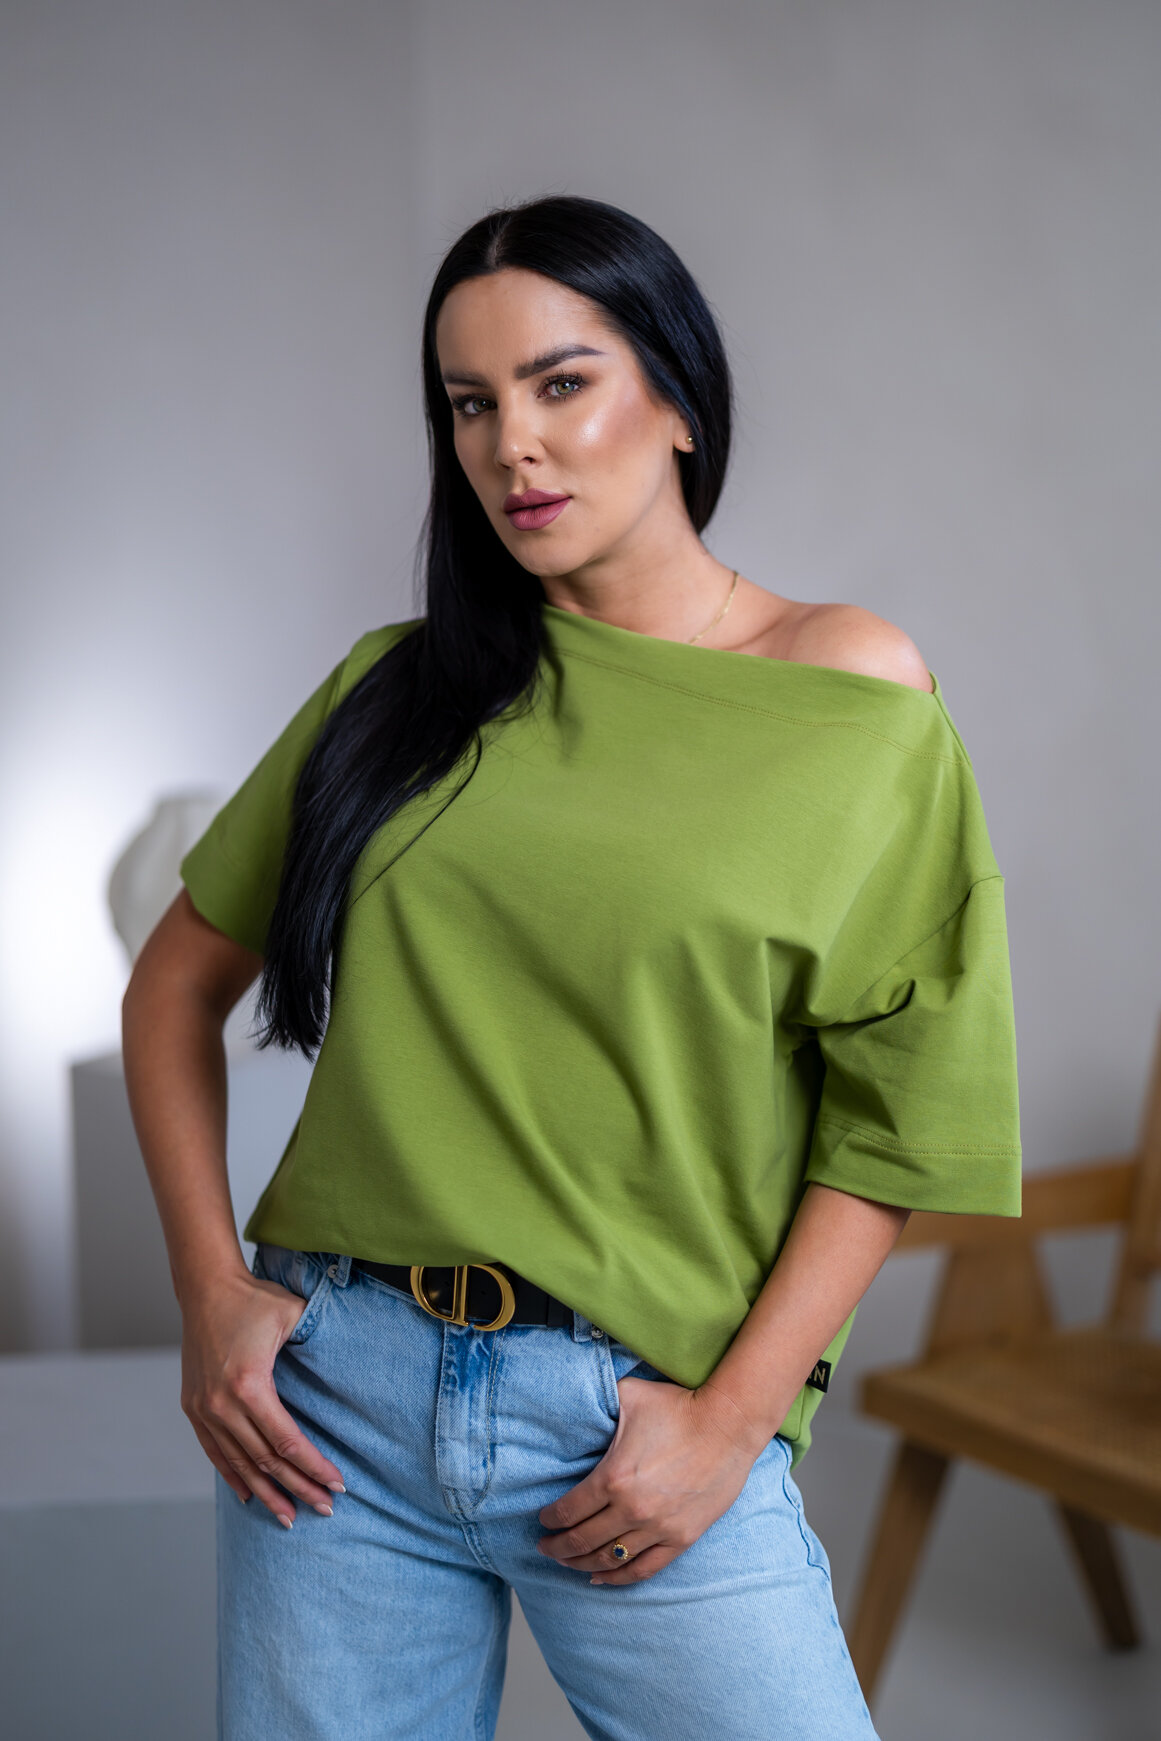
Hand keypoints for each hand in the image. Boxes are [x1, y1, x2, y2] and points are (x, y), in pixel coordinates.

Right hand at [180, 1271, 345, 1527]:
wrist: (206, 1289)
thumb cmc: (254, 1299)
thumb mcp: (293, 1314)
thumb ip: (317, 1340)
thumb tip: (345, 1364)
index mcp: (249, 1385)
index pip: (287, 1441)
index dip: (313, 1467)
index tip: (337, 1485)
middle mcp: (222, 1404)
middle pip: (266, 1461)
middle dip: (298, 1488)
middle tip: (324, 1509)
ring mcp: (204, 1409)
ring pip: (240, 1464)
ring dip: (266, 1493)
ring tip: (289, 1517)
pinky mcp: (194, 1407)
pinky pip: (215, 1452)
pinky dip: (233, 1476)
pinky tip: (249, 1496)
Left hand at [536, 1375, 764, 1585]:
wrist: (729, 1424)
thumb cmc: (678, 1406)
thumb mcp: (629, 1395)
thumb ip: (599, 1403)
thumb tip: (576, 1401)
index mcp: (613, 1477)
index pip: (569, 1510)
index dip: (549, 1519)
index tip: (542, 1520)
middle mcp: (632, 1509)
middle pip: (583, 1540)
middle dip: (558, 1547)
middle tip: (545, 1547)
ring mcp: (658, 1528)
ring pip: (609, 1559)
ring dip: (582, 1564)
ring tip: (568, 1562)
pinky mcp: (681, 1538)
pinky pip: (643, 1569)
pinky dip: (618, 1578)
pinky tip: (601, 1578)